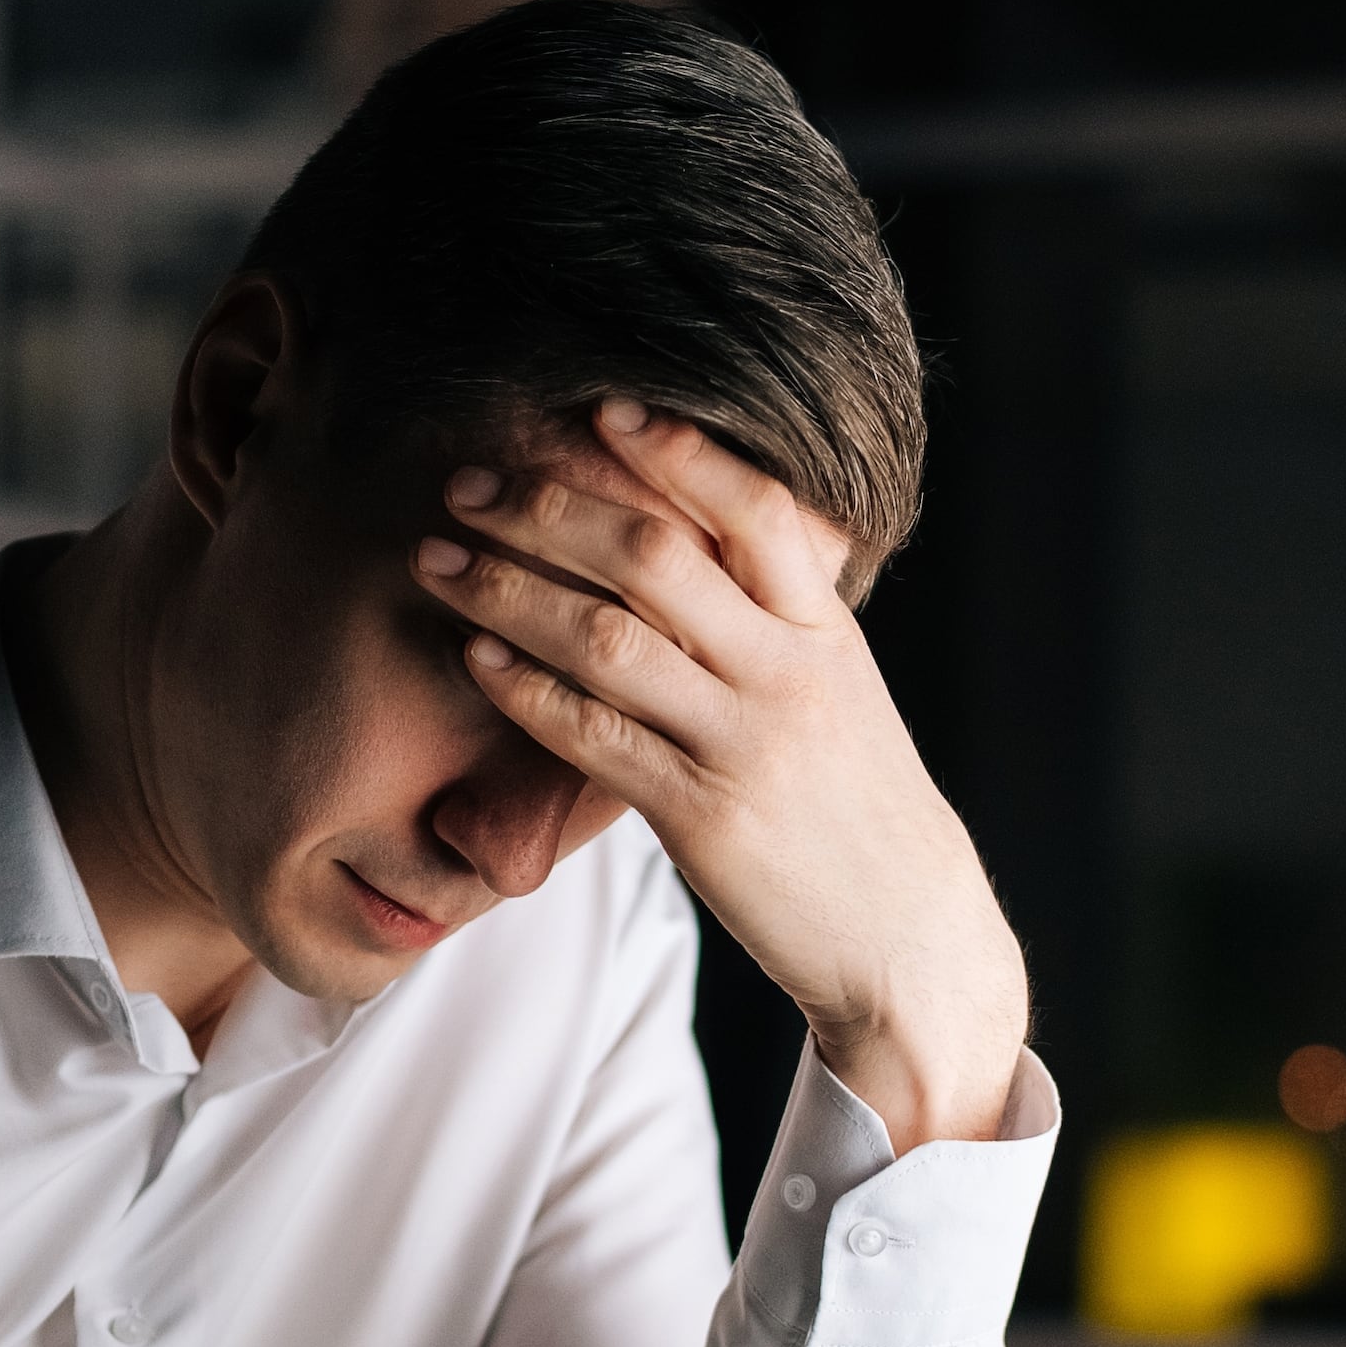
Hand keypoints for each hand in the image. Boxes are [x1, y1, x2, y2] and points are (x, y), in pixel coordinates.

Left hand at [419, 402, 1029, 1147]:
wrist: (907, 936)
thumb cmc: (859, 809)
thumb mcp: (841, 692)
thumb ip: (778, 620)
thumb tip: (700, 545)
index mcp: (826, 631)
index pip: (754, 508)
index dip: (676, 450)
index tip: (600, 410)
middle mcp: (788, 675)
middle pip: (656, 559)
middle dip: (549, 509)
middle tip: (470, 484)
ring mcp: (744, 745)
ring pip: (607, 640)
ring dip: (508, 589)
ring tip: (438, 559)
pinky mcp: (702, 818)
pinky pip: (595, 738)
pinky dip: (525, 690)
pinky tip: (474, 656)